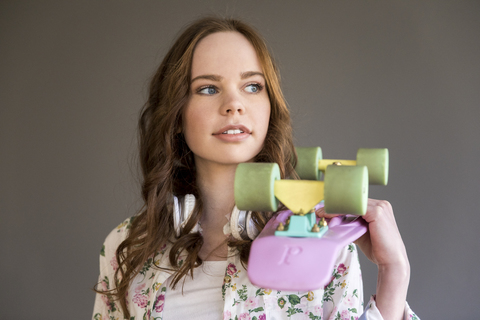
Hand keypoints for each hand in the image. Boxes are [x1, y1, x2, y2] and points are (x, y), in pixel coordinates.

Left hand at [316, 199, 409, 319]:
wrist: (390, 261)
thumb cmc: (377, 248)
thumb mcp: (360, 232)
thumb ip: (350, 223)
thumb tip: (332, 220)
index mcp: (378, 207)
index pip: (354, 202)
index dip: (338, 205)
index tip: (323, 210)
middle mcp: (380, 204)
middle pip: (352, 201)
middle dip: (334, 205)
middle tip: (319, 211)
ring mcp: (380, 206)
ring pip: (352, 203)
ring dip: (335, 207)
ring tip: (322, 213)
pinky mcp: (377, 212)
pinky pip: (354, 208)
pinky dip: (341, 211)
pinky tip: (331, 215)